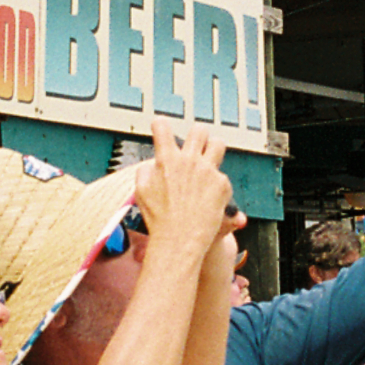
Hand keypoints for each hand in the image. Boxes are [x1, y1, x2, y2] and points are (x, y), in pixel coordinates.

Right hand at [132, 118, 234, 251]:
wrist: (180, 240)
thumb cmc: (160, 220)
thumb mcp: (142, 193)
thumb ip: (146, 173)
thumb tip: (153, 164)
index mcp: (167, 160)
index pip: (162, 128)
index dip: (160, 125)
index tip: (161, 125)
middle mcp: (189, 161)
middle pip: (199, 131)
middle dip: (197, 135)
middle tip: (196, 144)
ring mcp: (208, 171)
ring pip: (218, 144)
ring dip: (213, 150)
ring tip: (209, 161)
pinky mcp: (222, 184)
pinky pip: (221, 176)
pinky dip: (216, 185)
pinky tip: (209, 198)